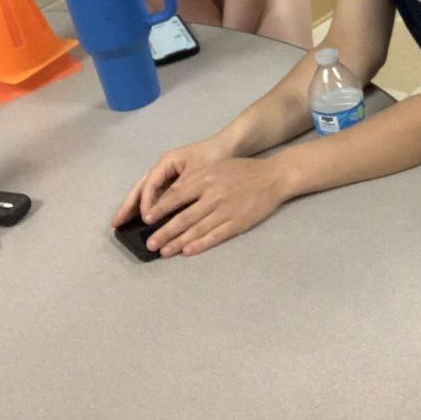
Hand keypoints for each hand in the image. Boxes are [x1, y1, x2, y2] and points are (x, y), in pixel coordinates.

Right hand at [112, 136, 226, 228]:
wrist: (231, 146)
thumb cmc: (213, 157)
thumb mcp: (196, 174)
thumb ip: (177, 190)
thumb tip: (158, 209)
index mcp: (166, 162)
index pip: (150, 184)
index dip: (146, 202)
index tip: (146, 220)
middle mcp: (163, 168)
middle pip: (142, 188)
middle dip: (129, 205)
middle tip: (115, 223)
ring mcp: (169, 175)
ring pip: (148, 193)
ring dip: (137, 207)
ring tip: (123, 223)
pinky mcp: (177, 182)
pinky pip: (160, 196)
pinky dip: (152, 207)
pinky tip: (147, 220)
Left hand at [112, 144, 290, 256]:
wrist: (273, 177)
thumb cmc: (242, 171)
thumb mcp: (216, 168)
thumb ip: (196, 181)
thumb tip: (171, 196)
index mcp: (206, 179)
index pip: (177, 196)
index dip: (160, 210)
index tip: (147, 219)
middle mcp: (214, 195)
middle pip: (184, 217)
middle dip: (164, 232)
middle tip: (150, 243)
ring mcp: (226, 210)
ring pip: (197, 230)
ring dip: (178, 242)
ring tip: (164, 251)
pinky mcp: (237, 223)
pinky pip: (215, 236)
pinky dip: (200, 244)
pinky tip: (187, 251)